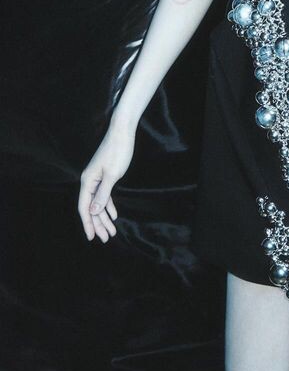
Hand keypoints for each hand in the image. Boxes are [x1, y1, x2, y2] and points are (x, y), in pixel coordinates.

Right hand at [78, 122, 135, 241]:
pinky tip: (114, 214)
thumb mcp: (112, 175)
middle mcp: (89, 181)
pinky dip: (109, 205)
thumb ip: (102, 194)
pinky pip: (104, 194)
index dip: (88, 223)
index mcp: (88, 181)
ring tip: (112, 231)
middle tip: (107, 238)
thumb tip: (93, 212)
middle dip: (99, 224)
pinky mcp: (105, 175)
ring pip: (99, 202)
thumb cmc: (118, 151)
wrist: (123, 131)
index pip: (84, 207)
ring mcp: (97, 178)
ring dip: (105, 217)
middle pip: (92, 207)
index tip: (92, 237)